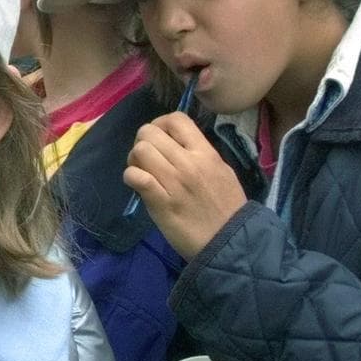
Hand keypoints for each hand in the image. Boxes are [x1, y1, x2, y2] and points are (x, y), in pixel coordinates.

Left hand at [123, 112, 246, 259]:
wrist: (228, 240)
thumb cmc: (225, 207)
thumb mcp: (220, 171)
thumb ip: (198, 154)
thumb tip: (174, 143)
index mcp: (205, 153)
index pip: (177, 119)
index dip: (161, 123)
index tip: (160, 138)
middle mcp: (188, 162)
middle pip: (150, 132)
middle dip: (142, 141)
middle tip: (146, 158)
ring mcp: (173, 181)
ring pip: (140, 151)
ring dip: (134, 159)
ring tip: (142, 171)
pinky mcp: (160, 201)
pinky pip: (135, 176)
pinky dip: (131, 176)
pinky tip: (137, 184)